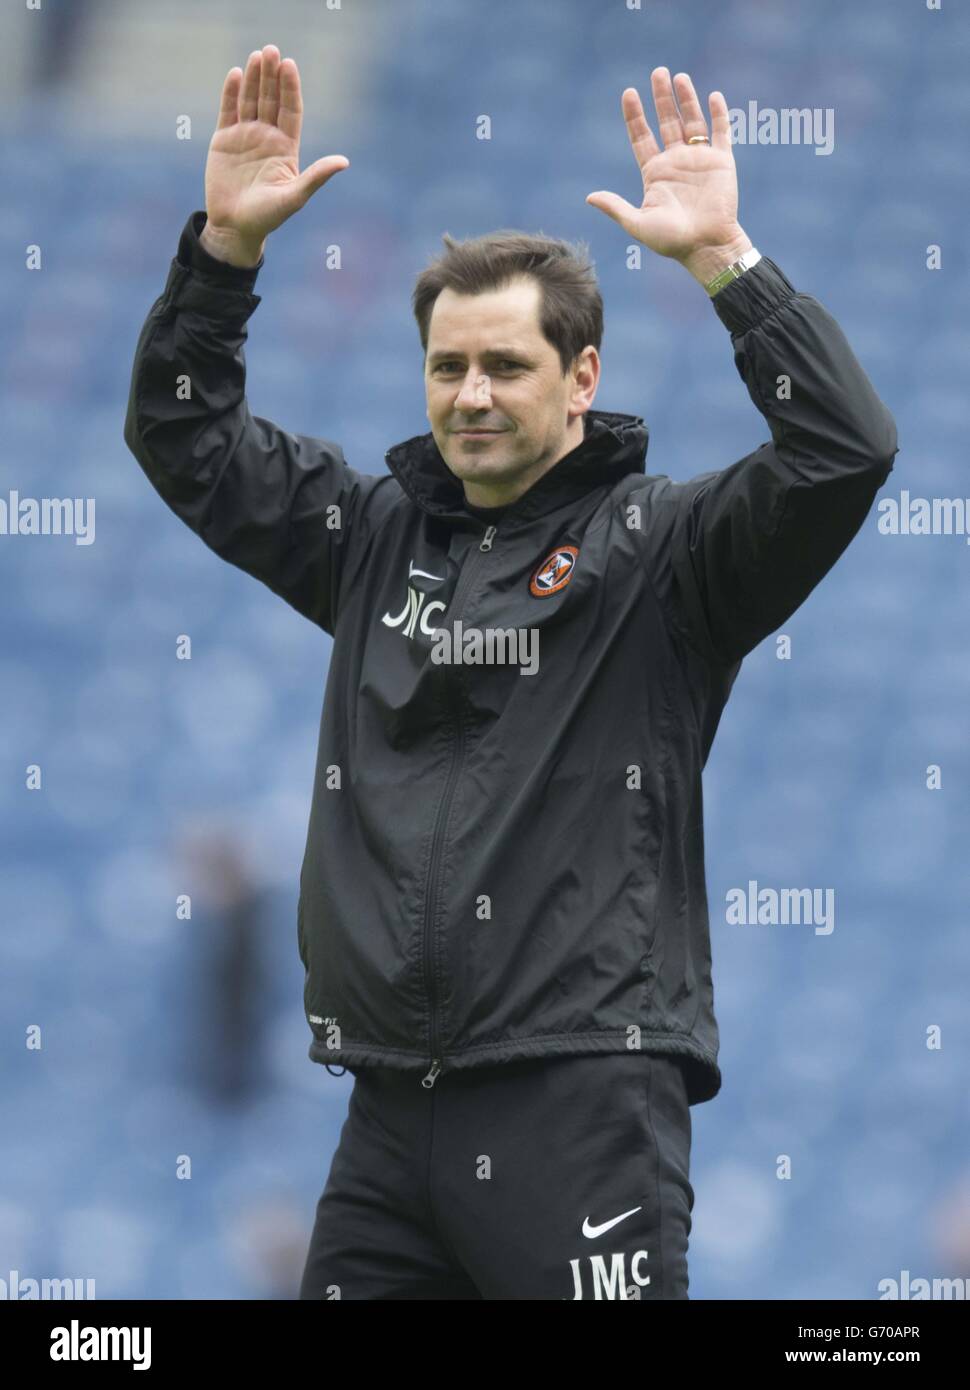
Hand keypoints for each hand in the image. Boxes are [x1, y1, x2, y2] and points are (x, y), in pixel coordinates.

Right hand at [202, 45, 349, 265]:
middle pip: (271, 99)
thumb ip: (316, 176)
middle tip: (272, 50)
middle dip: (272, 76)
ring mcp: (245, 136)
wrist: (236, 227)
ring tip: (257, 55)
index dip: (290, 88)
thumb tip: (344, 161)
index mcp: (286, 147)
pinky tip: (235, 74)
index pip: (291, 110)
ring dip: (254, 78)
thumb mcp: (295, 197)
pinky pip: (228, 110)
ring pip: (250, 100)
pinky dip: (230, 93)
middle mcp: (267, 137)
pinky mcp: (224, 139)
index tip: (290, 66)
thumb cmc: (268, 217)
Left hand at [586, 68, 750, 284]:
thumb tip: (590, 197)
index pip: (642, 137)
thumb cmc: (672, 241)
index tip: (628, 93)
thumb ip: (616, 207)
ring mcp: (699, 160)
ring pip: (691, 121)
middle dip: (661, 98)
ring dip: (685, 99)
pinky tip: (711, 96)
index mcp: (655, 173)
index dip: (635, 116)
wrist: (706, 247)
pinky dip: (717, 114)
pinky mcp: (721, 162)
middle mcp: (675, 162)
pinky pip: (720, 132)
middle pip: (666, 122)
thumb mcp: (638, 224)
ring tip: (678, 76)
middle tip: (657, 72)